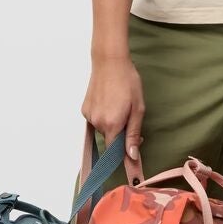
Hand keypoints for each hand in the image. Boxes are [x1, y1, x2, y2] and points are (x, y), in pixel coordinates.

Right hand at [84, 53, 145, 183]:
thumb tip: (131, 155)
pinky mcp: (84, 110)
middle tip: (131, 118)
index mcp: (112, 124)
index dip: (125, 156)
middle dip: (121, 135)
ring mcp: (89, 116)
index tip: (132, 162)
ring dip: (112, 124)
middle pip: (111, 140)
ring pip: (103, 130)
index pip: (116, 152)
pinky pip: (96, 120)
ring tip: (120, 105)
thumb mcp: (137, 108)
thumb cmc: (128, 82)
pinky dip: (104, 117)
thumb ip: (133, 134)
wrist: (109, 62)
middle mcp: (97, 123)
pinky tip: (109, 102)